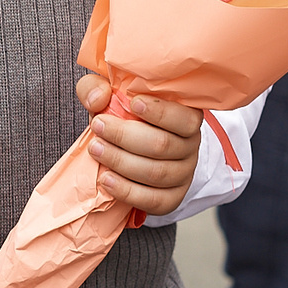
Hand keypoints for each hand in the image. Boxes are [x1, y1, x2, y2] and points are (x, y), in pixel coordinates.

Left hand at [75, 71, 201, 216]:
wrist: (130, 151)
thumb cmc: (124, 117)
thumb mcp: (110, 95)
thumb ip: (97, 87)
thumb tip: (98, 98)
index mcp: (186, 117)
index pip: (184, 117)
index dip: (160, 111)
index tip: (132, 103)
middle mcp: (191, 146)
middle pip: (163, 145)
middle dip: (125, 136)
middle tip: (98, 126)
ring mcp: (184, 174)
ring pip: (156, 173)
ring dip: (121, 162)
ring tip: (95, 149)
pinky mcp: (172, 198)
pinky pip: (153, 199)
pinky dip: (127, 191)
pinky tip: (106, 179)